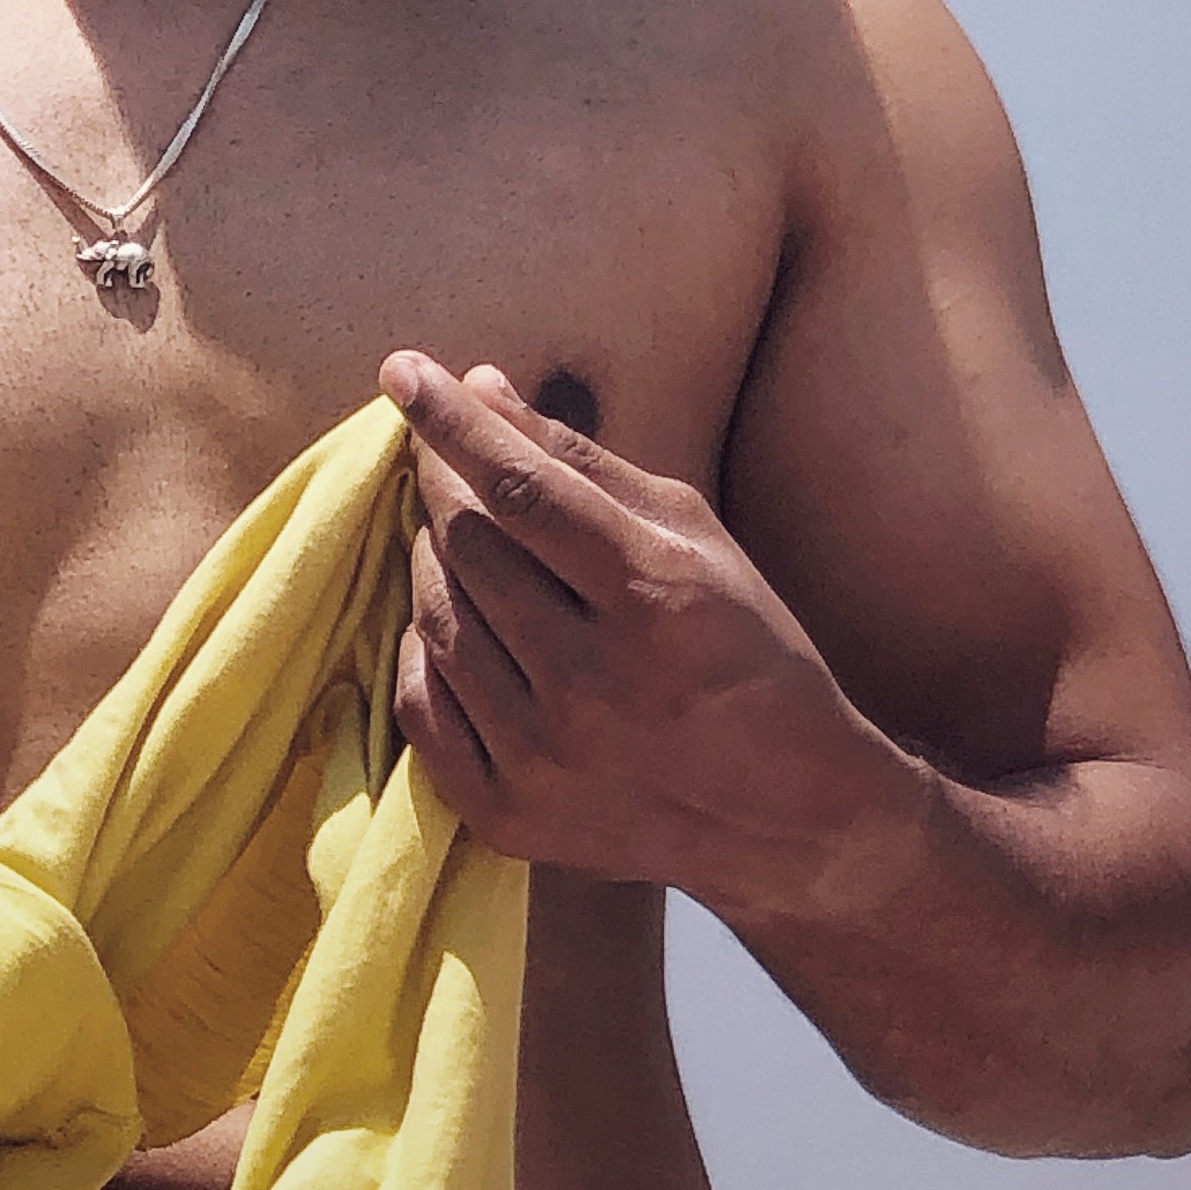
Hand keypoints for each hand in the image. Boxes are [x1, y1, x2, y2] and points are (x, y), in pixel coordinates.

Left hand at [382, 353, 927, 914]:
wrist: (787, 820)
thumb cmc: (746, 651)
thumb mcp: (695, 539)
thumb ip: (584, 461)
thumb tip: (481, 385)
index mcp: (653, 601)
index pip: (521, 489)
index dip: (452, 421)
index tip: (403, 369)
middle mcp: (592, 686)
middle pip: (468, 548)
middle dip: (441, 482)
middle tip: (438, 455)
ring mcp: (544, 760)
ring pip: (438, 616)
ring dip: (431, 557)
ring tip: (455, 533)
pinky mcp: (508, 816)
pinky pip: (421, 701)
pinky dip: (424, 643)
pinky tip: (451, 615)